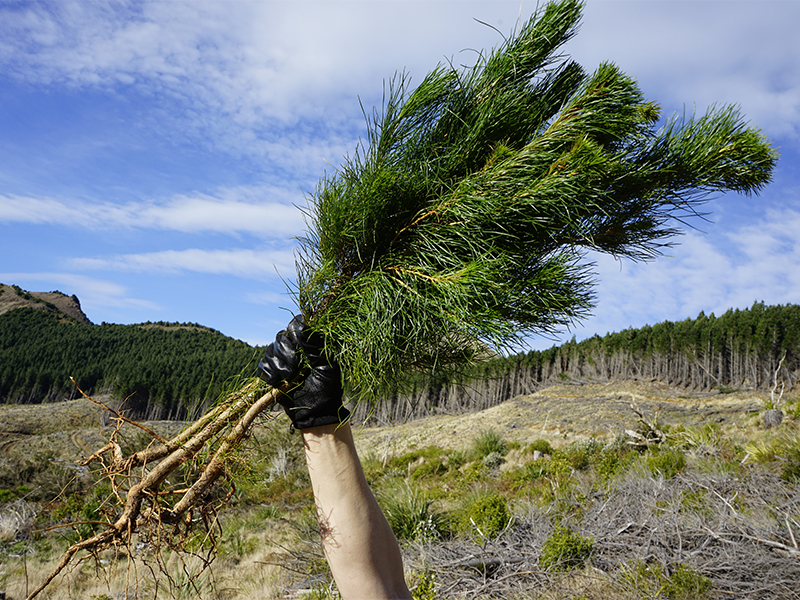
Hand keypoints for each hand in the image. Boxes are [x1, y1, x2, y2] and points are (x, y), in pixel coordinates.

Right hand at [257, 315, 348, 429]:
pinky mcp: (272, 374)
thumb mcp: (325, 366)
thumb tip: (303, 325)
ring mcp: (283, 361)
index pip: (296, 324)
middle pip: (280, 337)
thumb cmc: (327, 389)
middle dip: (286, 352)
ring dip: (278, 365)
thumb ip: (314, 346)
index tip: (299, 344)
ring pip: (270, 351)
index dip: (294, 331)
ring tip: (289, 378)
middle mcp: (296, 349)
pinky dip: (267, 373)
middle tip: (295, 368)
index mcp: (310, 344)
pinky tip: (277, 381)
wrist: (315, 414)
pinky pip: (262, 366)